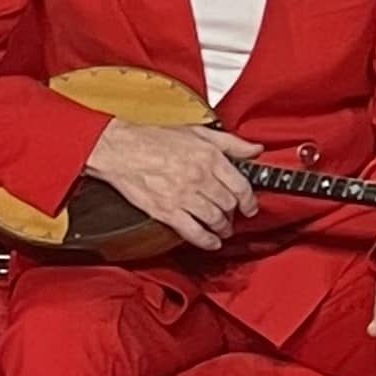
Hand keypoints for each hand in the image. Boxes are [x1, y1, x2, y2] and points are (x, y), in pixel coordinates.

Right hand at [84, 115, 258, 252]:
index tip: (250, 206)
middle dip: (234, 213)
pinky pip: (193, 232)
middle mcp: (200, 178)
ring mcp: (183, 197)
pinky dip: (207, 241)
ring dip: (223, 228)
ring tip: (224, 229)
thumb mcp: (198, 132)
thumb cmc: (154, 138)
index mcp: (210, 158)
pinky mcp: (167, 212)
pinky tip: (212, 242)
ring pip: (214, 219)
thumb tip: (255, 150)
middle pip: (228, 204)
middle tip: (234, 216)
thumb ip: (231, 143)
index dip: (250, 200)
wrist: (120, 149)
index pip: (241, 185)